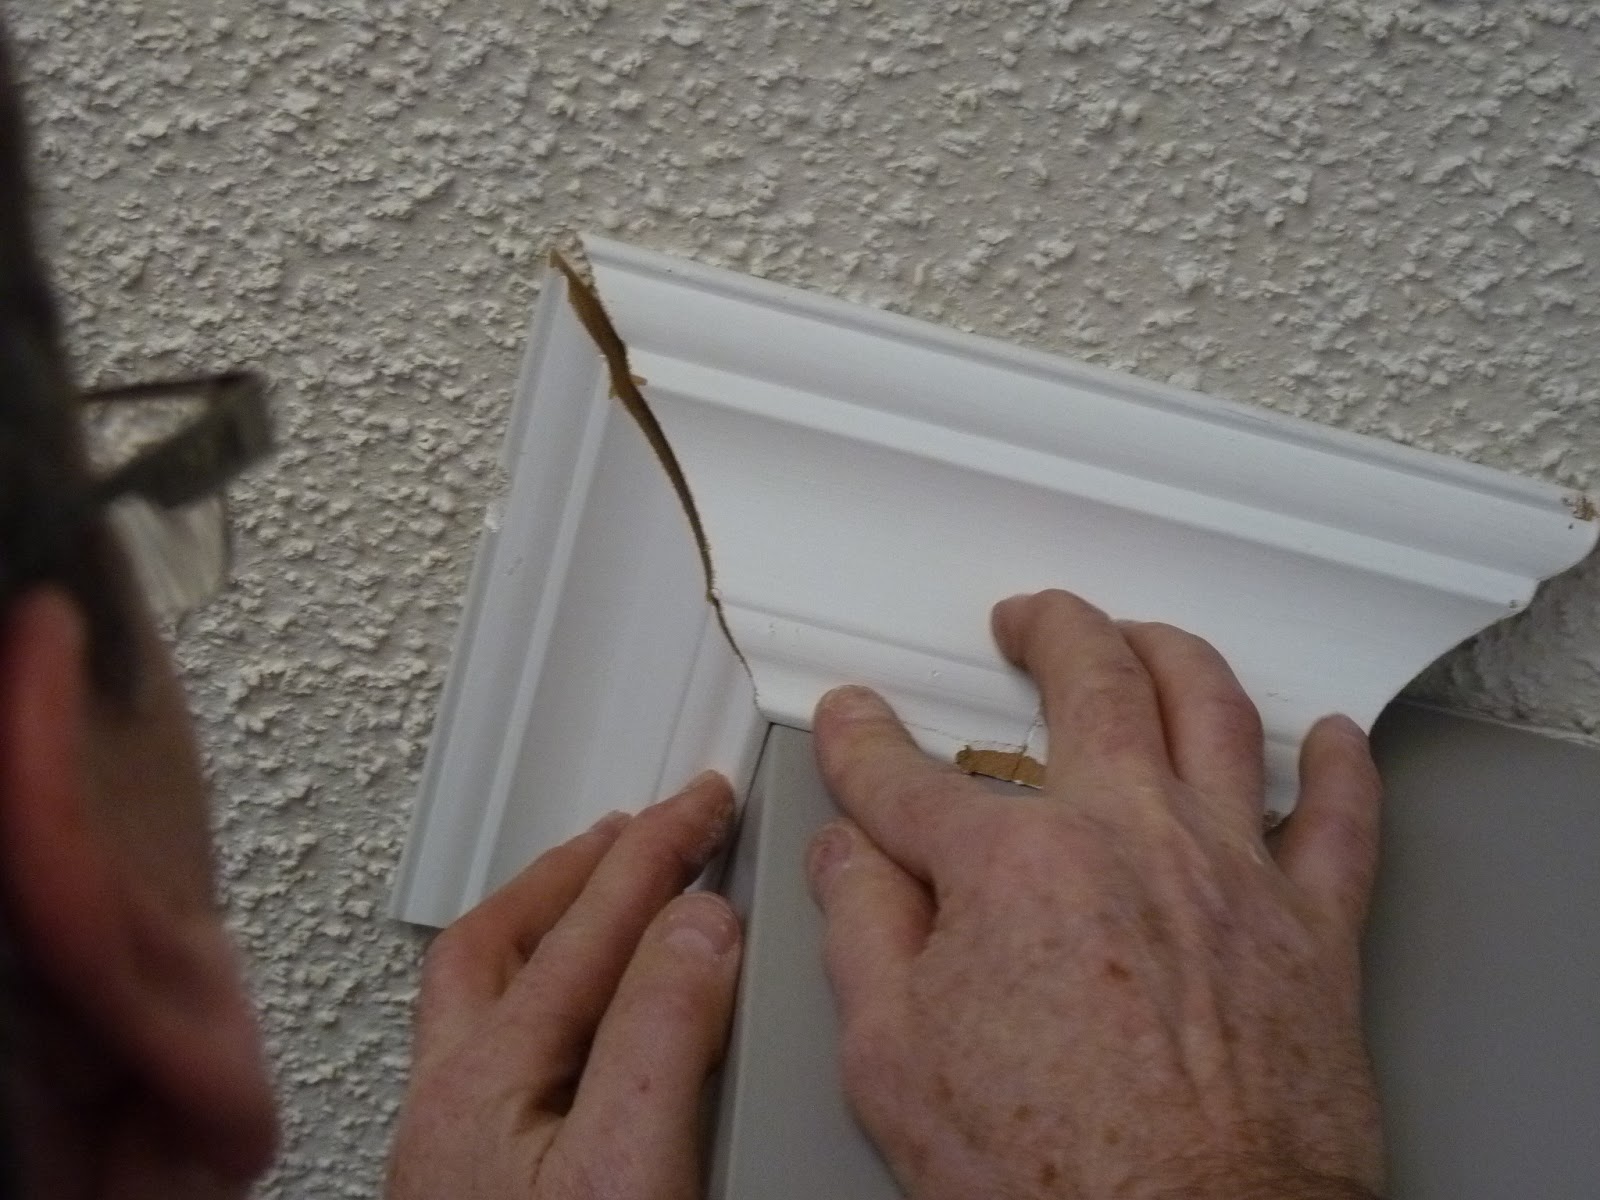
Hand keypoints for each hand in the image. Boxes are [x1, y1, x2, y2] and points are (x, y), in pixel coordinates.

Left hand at [388, 774, 741, 1199]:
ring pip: (484, 992)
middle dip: (578, 868)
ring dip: (547, 925)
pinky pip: (494, 1051)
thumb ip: (659, 1034)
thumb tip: (698, 925)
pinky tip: (576, 1027)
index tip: (704, 802)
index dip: (657, 849)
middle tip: (641, 828)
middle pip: (501, 939)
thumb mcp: (630, 1164)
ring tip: (599, 895)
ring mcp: (452, 1151)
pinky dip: (541, 998)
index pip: (588, 926)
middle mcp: (450, 1105)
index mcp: (485, 1079)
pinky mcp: (474, 1195)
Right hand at [808, 590, 1384, 1199]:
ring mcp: (1230, 873)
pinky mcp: (1314, 930)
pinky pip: (1344, 820)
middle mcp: (1129, 838)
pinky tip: (1331, 741)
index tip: (854, 723)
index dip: (863, 741)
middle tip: (1025, 621)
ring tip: (1145, 636)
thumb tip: (850, 857)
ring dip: (1172, 652)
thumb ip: (861, 933)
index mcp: (1013, 867)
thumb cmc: (1056, 1176)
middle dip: (1047, 631)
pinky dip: (1341, 768)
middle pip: (1089, 681)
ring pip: (1212, 709)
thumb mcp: (893, 1063)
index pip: (908, 775)